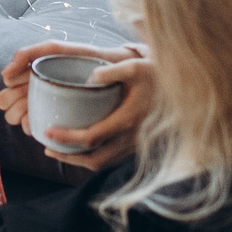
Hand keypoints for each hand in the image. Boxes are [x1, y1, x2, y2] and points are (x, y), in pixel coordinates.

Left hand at [0, 42, 154, 170]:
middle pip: (93, 159)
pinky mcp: (136, 147)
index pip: (91, 137)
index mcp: (127, 120)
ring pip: (102, 163)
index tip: (47, 131)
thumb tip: (91, 77)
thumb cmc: (157, 77)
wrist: (183, 92)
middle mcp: (130, 138)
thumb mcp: (136, 67)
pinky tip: (80, 149)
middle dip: (67, 156)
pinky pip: (110, 160)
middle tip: (47, 146)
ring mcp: (134, 145)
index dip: (67, 138)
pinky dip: (92, 158)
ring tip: (57, 150)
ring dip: (78, 161)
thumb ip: (113, 71)